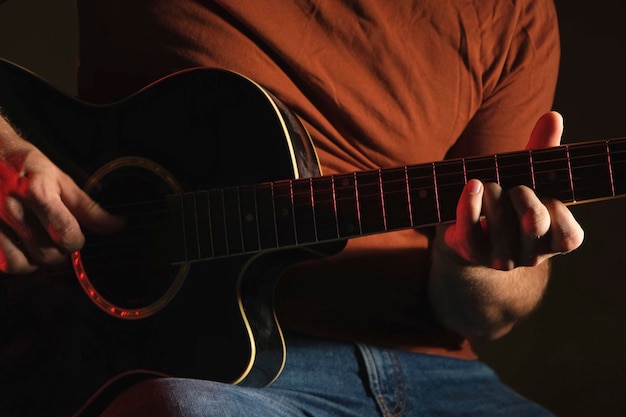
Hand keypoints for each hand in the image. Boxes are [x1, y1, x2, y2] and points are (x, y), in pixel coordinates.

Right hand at [0, 118, 118, 273]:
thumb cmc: (25, 165)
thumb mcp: (60, 179)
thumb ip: (87, 207)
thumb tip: (116, 225)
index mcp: (37, 192)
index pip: (65, 233)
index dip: (77, 241)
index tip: (76, 235)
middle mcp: (11, 208)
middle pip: (46, 253)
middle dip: (60, 252)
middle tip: (58, 240)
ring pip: (22, 264)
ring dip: (37, 261)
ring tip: (40, 246)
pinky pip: (2, 263)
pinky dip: (16, 262)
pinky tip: (22, 249)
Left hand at [429, 112, 584, 339]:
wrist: (471, 232)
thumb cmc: (509, 200)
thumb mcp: (529, 176)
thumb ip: (542, 150)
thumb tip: (553, 116)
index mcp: (553, 239)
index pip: (567, 236)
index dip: (558, 212)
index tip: (546, 192)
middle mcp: (530, 254)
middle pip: (534, 227)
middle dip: (526, 202)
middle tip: (515, 187)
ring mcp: (500, 257)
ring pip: (501, 231)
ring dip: (494, 200)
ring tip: (488, 183)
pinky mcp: (471, 251)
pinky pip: (470, 232)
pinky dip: (469, 205)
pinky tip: (471, 185)